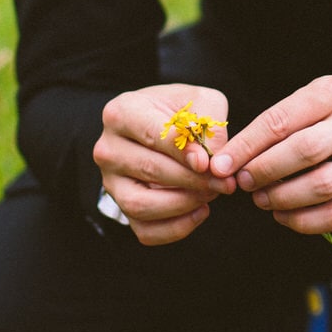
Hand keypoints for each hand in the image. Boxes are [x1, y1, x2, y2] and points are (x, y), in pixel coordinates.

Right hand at [93, 84, 232, 245]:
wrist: (160, 126)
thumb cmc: (180, 113)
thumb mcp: (200, 102)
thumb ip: (209, 124)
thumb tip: (212, 159)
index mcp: (121, 113)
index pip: (153, 135)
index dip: (182, 152)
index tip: (207, 163)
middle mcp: (108, 149)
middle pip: (149, 170)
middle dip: (192, 180)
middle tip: (223, 182)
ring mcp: (111, 181)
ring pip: (141, 205)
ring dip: (183, 204)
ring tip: (212, 194)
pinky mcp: (121, 206)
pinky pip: (145, 230)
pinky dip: (176, 228)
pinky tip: (201, 212)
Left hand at [208, 74, 331, 233]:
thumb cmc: (326, 117)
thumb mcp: (303, 105)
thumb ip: (269, 129)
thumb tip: (226, 164)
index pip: (281, 120)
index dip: (246, 146)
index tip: (220, 165)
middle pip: (305, 151)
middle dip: (265, 170)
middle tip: (242, 182)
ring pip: (323, 185)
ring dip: (282, 197)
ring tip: (260, 199)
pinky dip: (302, 221)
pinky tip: (282, 214)